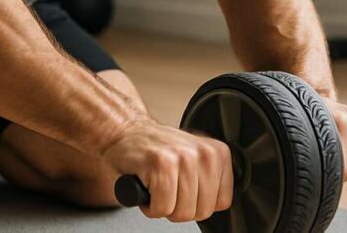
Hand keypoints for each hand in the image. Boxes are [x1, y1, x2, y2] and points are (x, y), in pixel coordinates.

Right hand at [101, 117, 233, 222]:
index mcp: (217, 153)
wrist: (125, 133)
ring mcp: (183, 158)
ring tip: (156, 185)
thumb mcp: (195, 160)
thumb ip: (211, 180)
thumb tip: (217, 204)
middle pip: (202, 211)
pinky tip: (146, 186)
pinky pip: (162, 208)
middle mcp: (203, 153)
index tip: (184, 187)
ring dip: (163, 207)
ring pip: (182, 213)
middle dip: (180, 207)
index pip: (222, 203)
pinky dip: (150, 207)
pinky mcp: (161, 165)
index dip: (197, 203)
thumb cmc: (157, 152)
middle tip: (167, 187)